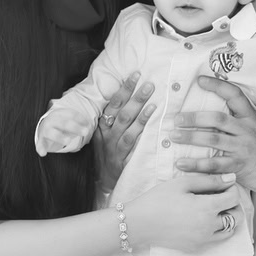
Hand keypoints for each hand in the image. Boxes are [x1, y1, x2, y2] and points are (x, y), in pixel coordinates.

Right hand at [36, 113, 93, 155]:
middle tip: (86, 132)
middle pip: (64, 123)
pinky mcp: (42, 140)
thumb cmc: (61, 123)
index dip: (81, 119)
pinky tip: (43, 153)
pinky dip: (40, 148)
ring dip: (59, 137)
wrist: (45, 126)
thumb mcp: (69, 119)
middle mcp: (52, 120)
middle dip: (75, 127)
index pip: (71, 114)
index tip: (89, 124)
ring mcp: (46, 130)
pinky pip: (40, 144)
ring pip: (52, 133)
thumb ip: (80, 121)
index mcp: (60, 113)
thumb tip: (89, 125)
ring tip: (68, 141)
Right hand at [92, 73, 156, 192]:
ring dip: (140, 113)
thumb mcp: (105, 134)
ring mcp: (115, 148)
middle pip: (122, 113)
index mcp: (102, 126)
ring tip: (153, 100)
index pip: (113, 103)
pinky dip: (141, 133)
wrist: (101, 181)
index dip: (124, 89)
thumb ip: (115, 117)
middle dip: (135, 97)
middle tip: (149, 84)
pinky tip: (152, 125)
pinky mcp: (122, 160)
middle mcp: (107, 135)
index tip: (136, 75)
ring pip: (127, 128)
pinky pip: (132, 145)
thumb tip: (131, 93)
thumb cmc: (106, 153)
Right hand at [126, 173, 242, 253]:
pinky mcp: (196, 248)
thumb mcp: (183, 183)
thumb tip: (231, 178)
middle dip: (233, 206)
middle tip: (221, 197)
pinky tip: (202, 220)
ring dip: (227, 219)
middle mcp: (209, 227)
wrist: (139, 223)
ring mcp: (203, 240)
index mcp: (207, 208)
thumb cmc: (158, 199)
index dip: (231, 188)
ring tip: (213, 209)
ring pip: (228, 231)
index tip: (222, 184)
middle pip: (236, 217)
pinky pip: (215, 239)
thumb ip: (210, 180)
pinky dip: (216, 230)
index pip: (234, 198)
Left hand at [171, 75, 255, 192]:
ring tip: (173, 136)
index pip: (234, 95)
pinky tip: (180, 163)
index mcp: (249, 117)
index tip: (199, 80)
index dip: (217, 86)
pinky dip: (195, 165)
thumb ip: (236, 118)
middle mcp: (246, 130)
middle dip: (194, 118)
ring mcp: (242, 148)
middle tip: (176, 118)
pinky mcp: (237, 167)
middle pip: (218, 119)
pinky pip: (213, 165)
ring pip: (213, 140)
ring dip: (191, 138)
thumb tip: (206, 107)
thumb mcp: (253, 127)